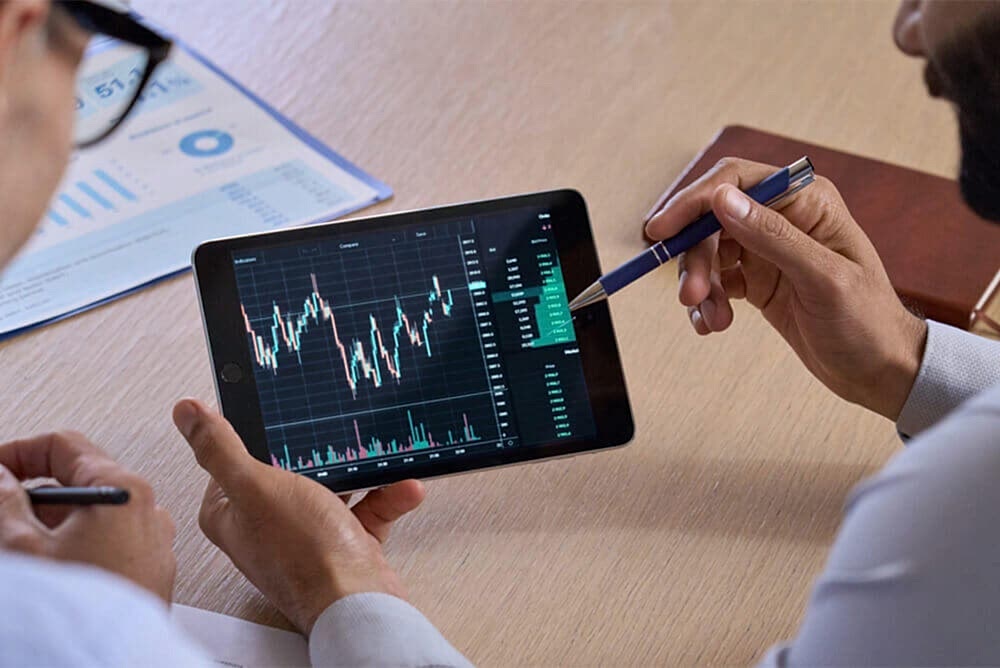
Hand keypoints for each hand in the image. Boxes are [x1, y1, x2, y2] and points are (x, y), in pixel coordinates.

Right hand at [0, 431, 176, 599]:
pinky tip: (53, 571)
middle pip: (80, 481)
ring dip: (52, 524)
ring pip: (94, 516)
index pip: (65, 445)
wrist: (113, 662)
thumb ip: (6, 500)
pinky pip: (111, 543)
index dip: (19, 453)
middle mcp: (148, 509)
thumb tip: (0, 477)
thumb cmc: (81, 610)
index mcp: (124, 490)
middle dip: (33, 495)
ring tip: (24, 550)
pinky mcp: (152, 570)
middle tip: (1, 513)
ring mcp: (154, 541)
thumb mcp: (24, 545)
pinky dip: (77, 546)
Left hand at [172, 398, 425, 634]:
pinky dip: (386, 496)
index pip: (233, 460)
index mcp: (232, 514)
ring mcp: (307, 537)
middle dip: (317, 452)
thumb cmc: (303, 554)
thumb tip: (186, 413)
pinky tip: (402, 486)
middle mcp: (266, 527)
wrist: (356, 601)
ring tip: (374, 456)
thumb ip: (220, 448)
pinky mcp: (344, 546)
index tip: (276, 413)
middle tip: (332, 432)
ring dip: (359, 472)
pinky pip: (366, 510)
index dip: (255, 434)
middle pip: (288, 471)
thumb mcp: (256, 486)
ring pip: (332, 489)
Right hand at [644, 157, 926, 419]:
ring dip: (700, 286)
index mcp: (806, 201)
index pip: (735, 182)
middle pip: (713, 220)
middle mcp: (783, 218)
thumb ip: (772, 235)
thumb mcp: (822, 278)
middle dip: (696, 258)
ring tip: (711, 319)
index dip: (693, 202)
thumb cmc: (866, 322)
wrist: (878, 371)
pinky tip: (713, 324)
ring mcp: (767, 250)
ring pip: (708, 253)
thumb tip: (723, 199)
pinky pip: (715, 281)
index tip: (661, 231)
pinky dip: (706, 303)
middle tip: (691, 295)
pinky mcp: (757, 280)